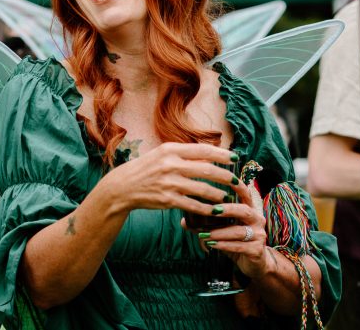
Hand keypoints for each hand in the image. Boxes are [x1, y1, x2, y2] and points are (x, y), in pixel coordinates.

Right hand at [95, 142, 239, 216]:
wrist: (124, 186)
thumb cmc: (147, 168)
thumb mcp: (163, 154)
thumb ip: (184, 154)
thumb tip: (211, 155)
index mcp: (171, 149)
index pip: (203, 150)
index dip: (222, 155)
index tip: (235, 158)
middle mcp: (171, 165)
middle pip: (207, 170)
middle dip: (225, 176)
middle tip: (236, 181)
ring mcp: (169, 183)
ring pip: (203, 189)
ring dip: (219, 194)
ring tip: (227, 197)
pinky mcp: (168, 200)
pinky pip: (193, 205)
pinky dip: (206, 209)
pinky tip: (214, 210)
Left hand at [182, 174, 274, 280]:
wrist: (254, 263)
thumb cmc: (237, 242)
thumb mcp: (223, 231)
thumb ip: (207, 225)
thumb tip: (184, 221)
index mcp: (250, 210)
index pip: (245, 194)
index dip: (238, 186)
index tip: (226, 179)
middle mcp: (257, 220)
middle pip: (244, 210)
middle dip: (227, 209)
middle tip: (211, 211)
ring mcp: (259, 235)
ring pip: (239, 231)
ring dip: (219, 232)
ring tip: (203, 235)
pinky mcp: (257, 250)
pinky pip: (239, 246)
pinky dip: (224, 245)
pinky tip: (211, 244)